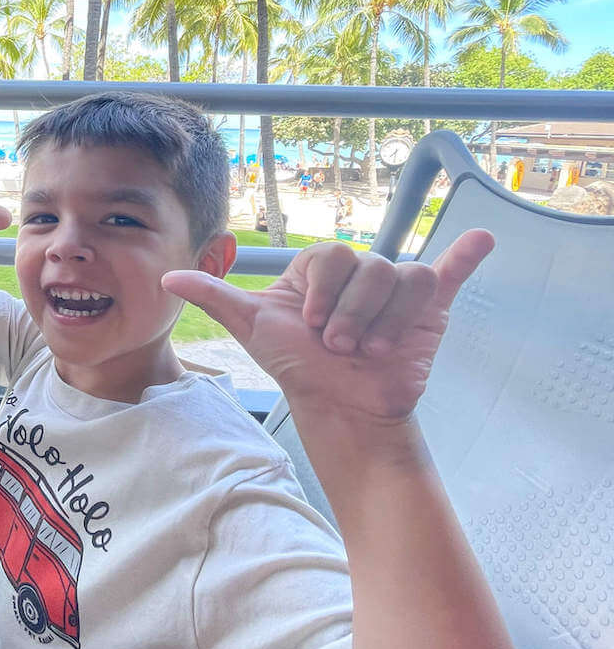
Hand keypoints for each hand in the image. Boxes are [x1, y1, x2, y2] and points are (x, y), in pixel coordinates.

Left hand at [162, 230, 493, 425]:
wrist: (341, 409)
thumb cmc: (297, 367)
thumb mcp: (253, 327)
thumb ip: (215, 297)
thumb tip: (166, 276)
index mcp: (322, 269)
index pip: (332, 256)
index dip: (324, 294)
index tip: (314, 328)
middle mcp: (361, 274)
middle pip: (370, 267)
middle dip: (353, 313)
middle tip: (342, 347)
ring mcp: (397, 290)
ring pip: (406, 277)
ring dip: (388, 319)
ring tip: (372, 350)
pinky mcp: (429, 310)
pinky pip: (449, 272)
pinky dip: (466, 257)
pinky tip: (481, 239)